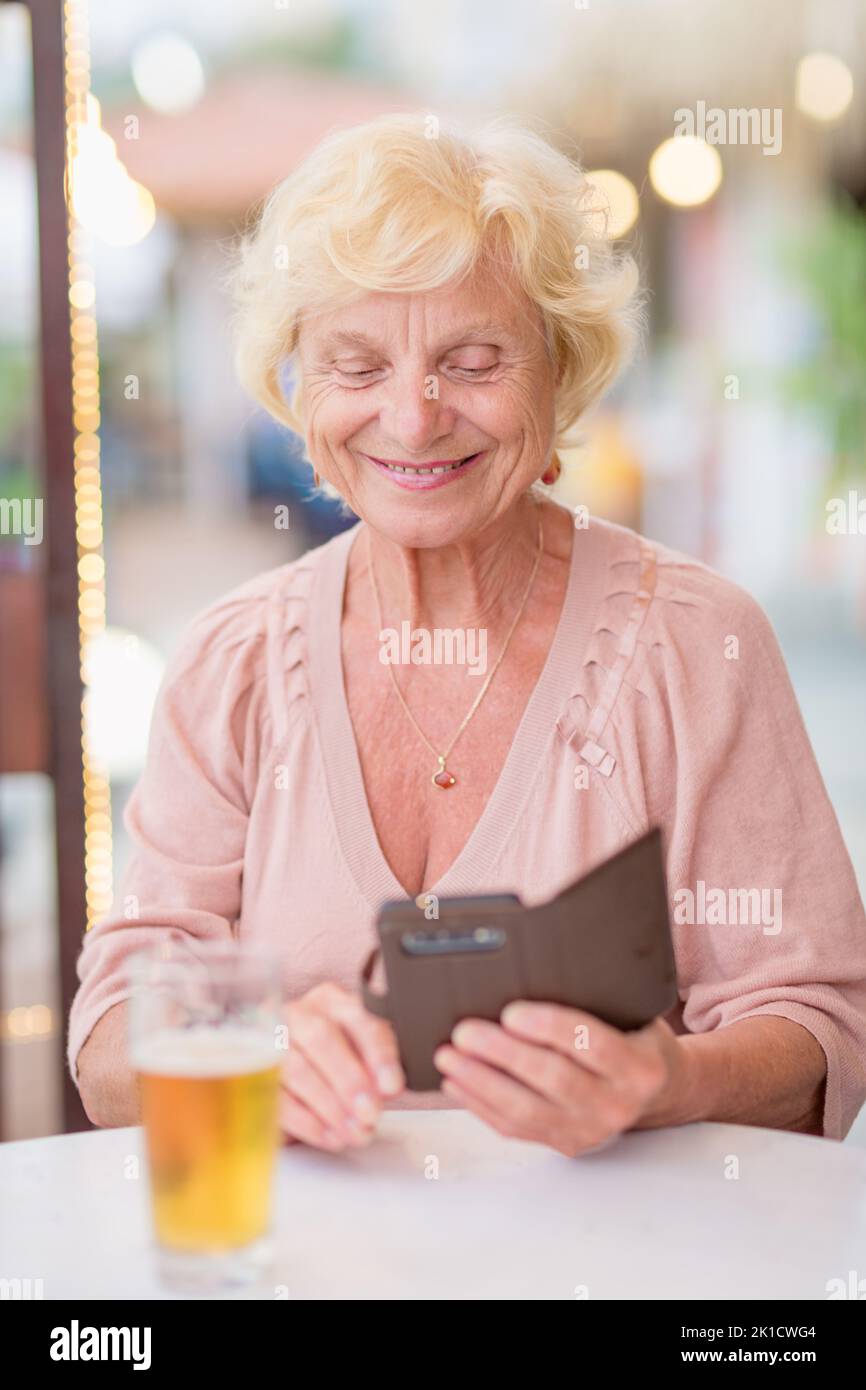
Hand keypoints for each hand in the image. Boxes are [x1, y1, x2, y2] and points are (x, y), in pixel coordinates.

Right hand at [280, 983, 404, 1151]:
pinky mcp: (255, 1078)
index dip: (377, 1054)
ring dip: (330, 1106)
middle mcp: (300, 1014)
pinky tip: (330, 1135)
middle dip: (349, 1079)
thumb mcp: (367, 1058)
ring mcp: (271, 1043)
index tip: (391, 1086)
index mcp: (334, 1002)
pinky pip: (278, 1099)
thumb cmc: (342, 1065)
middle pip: (320, 1037)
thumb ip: (379, 1068)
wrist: (308, 1079)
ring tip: (354, 1131)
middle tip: (369, 1112)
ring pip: (297, 1069)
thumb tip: (386, 1088)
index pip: (358, 1019)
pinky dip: (308, 1122)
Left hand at [433, 1002, 685, 1156]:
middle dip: (503, 1054)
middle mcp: (619, 1104)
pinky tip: (457, 1083)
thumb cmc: (634, 1035)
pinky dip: (481, 1105)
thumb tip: (534, 966)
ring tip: (448, 1057)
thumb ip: (595, 997)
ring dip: (480, 1082)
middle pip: (553, 1079)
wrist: (658, 1089)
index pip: (592, 1045)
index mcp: (641, 1066)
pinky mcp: (567, 1145)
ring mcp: (591, 1130)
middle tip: (464, 1031)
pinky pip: (516, 1128)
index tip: (510, 1011)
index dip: (550, 1027)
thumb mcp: (633, 1011)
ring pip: (527, 1110)